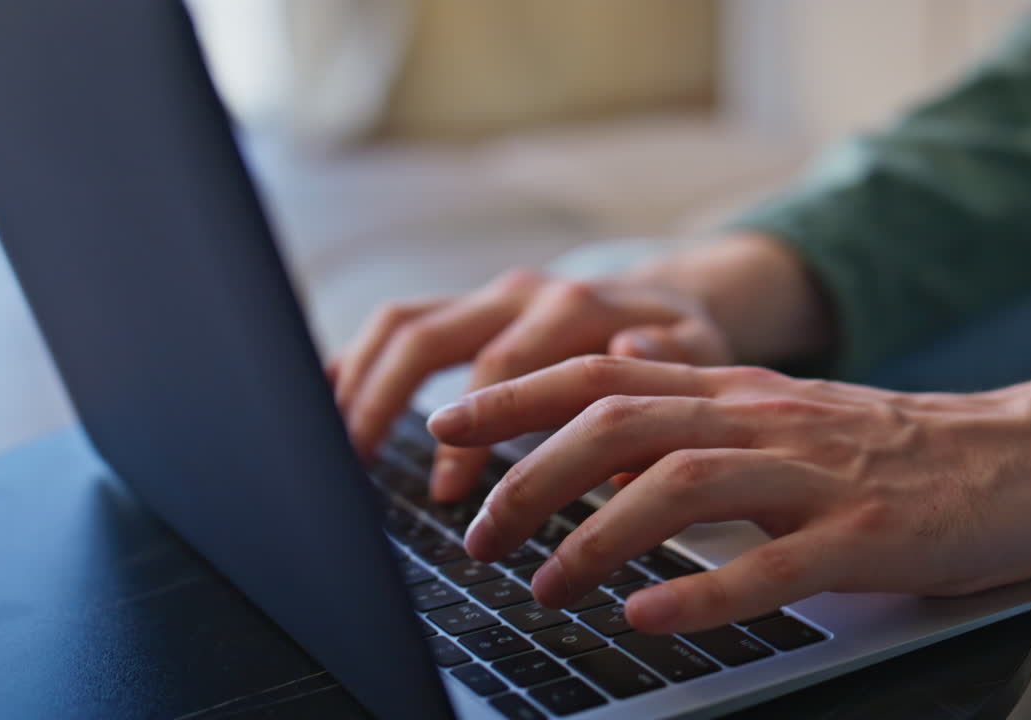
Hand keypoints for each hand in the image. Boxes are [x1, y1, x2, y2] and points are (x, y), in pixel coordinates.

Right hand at [330, 269, 732, 500]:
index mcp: (574, 307)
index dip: (471, 435)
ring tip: (334, 441)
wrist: (674, 298)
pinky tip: (328, 392)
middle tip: (355, 467)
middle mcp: (522, 294)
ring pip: (403, 323)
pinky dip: (362, 354)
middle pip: (430, 335)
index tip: (452, 496)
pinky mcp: (473, 308)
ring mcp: (491, 297)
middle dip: (384, 401)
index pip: (502, 368)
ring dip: (359, 378)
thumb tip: (632, 352)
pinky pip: (404, 321)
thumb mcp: (702, 352)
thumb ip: (672, 356)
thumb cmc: (685, 342)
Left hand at [428, 355, 1030, 632]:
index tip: (450, 420)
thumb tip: (610, 410)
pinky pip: (772, 566)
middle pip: (624, 424)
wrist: (1023, 454)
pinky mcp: (865, 537)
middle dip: (531, 473)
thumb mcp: (784, 412)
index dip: (520, 394)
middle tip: (474, 528)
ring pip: (684, 486)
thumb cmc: (896, 446)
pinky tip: (646, 617)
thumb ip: (699, 407)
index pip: (607, 374)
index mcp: (742, 391)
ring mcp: (816, 477)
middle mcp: (766, 420)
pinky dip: (701, 592)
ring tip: (542, 584)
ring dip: (597, 536)